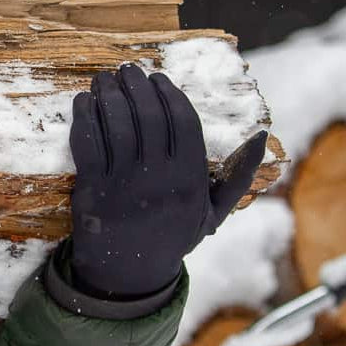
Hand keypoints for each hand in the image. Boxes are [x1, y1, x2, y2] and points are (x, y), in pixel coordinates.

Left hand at [68, 63, 266, 298]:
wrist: (128, 275)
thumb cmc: (172, 236)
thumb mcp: (213, 213)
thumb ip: (239, 176)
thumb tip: (262, 136)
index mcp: (190, 180)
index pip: (183, 121)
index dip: (169, 94)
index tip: (157, 78)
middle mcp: (158, 179)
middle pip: (148, 116)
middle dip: (136, 86)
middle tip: (127, 70)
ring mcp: (123, 184)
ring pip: (117, 125)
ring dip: (109, 95)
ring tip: (105, 80)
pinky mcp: (92, 190)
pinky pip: (87, 144)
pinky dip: (84, 118)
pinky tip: (83, 102)